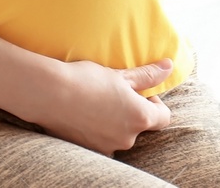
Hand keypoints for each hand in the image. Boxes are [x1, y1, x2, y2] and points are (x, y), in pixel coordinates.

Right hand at [33, 58, 173, 155]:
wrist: (50, 94)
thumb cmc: (87, 80)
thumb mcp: (121, 74)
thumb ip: (148, 74)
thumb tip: (169, 67)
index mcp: (140, 118)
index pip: (164, 118)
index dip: (155, 103)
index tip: (139, 92)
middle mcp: (127, 138)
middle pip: (140, 127)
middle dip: (131, 112)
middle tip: (114, 94)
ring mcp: (107, 147)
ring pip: (120, 135)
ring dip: (114, 123)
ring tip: (96, 103)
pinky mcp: (88, 151)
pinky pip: (101, 142)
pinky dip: (98, 131)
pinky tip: (84, 115)